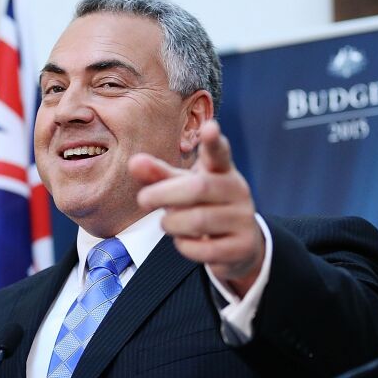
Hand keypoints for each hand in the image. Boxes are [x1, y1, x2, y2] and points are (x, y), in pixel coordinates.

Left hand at [132, 120, 264, 296]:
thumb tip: (133, 162)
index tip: (209, 127)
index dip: (214, 142)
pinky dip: (185, 246)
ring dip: (172, 224)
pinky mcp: (242, 246)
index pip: (219, 153)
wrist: (237, 244)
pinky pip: (205, 249)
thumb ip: (158, 175)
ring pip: (199, 220)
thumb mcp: (181, 187)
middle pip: (198, 187)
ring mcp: (243, 219)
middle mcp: (237, 191)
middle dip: (164, 195)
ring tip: (167, 223)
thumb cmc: (202, 206)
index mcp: (221, 171)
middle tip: (143, 199)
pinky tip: (185, 241)